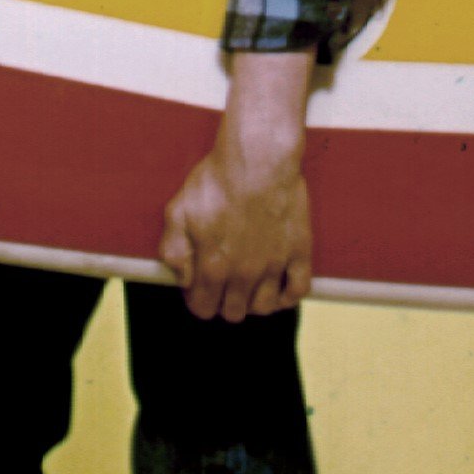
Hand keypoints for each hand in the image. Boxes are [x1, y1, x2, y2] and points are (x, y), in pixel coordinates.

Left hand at [160, 49, 316, 319]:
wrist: (257, 161)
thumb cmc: (214, 182)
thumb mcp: (178, 211)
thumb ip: (174, 250)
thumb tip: (182, 278)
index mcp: (212, 266)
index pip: (203, 307)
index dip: (197, 300)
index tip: (197, 288)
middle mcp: (244, 274)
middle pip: (233, 312)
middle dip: (223, 303)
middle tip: (221, 285)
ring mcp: (274, 265)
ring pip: (264, 307)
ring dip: (253, 303)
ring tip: (246, 287)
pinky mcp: (299, 253)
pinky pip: (299, 291)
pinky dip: (287, 296)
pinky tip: (278, 288)